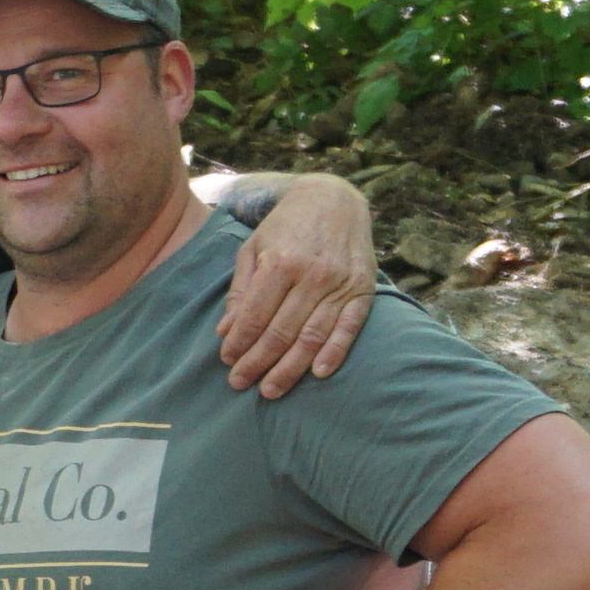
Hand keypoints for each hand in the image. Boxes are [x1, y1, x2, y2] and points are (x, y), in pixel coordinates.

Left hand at [209, 172, 377, 395]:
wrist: (334, 198)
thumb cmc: (286, 226)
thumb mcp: (254, 248)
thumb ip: (240, 290)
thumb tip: (226, 331)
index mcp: (280, 262)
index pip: (254, 316)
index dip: (238, 343)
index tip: (227, 361)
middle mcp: (312, 274)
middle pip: (281, 332)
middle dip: (257, 363)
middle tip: (240, 383)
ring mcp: (340, 283)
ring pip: (312, 337)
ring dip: (289, 369)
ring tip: (270, 390)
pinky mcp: (363, 289)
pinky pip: (349, 327)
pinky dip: (335, 352)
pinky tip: (317, 373)